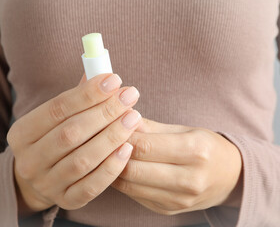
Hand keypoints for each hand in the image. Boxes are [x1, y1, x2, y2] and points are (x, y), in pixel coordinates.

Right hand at [7, 73, 141, 216]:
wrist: (40, 178)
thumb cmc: (53, 139)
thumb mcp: (55, 118)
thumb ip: (76, 98)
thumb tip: (104, 76)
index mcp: (21, 133)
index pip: (56, 109)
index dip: (87, 94)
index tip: (114, 80)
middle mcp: (29, 160)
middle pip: (70, 134)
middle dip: (104, 112)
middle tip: (130, 96)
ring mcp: (46, 184)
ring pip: (83, 160)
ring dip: (112, 137)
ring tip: (133, 118)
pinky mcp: (66, 200)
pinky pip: (92, 186)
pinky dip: (112, 167)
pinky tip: (128, 148)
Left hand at [112, 118, 242, 214]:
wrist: (229, 178)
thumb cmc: (206, 147)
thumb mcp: (185, 130)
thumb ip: (151, 127)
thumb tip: (121, 118)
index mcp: (195, 152)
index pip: (145, 146)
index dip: (120, 135)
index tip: (107, 125)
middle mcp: (189, 180)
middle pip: (134, 168)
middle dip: (112, 152)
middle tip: (100, 139)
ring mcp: (177, 200)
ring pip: (129, 185)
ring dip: (112, 168)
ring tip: (103, 152)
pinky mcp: (167, 210)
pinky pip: (134, 195)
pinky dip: (121, 180)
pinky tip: (116, 167)